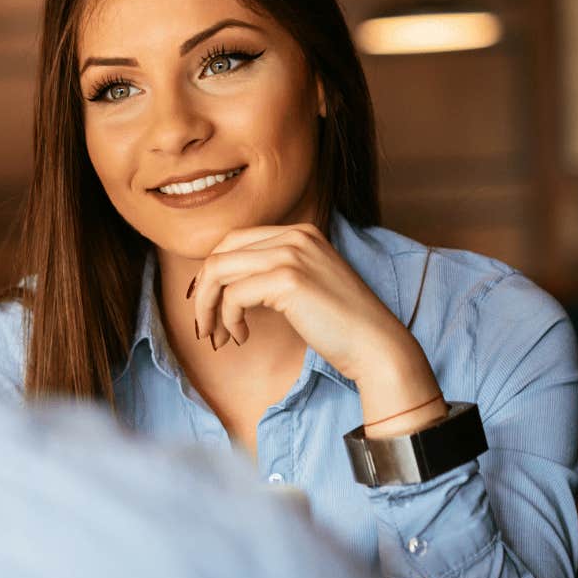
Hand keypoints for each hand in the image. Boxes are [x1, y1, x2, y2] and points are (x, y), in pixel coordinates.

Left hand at [188, 223, 441, 426]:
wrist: (375, 345)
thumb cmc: (338, 323)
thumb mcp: (303, 283)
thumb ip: (270, 271)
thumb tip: (217, 282)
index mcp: (299, 232)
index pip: (233, 241)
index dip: (210, 272)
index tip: (204, 301)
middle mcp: (294, 235)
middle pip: (220, 253)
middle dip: (202, 291)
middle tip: (204, 324)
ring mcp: (291, 254)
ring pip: (218, 272)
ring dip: (208, 308)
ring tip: (217, 335)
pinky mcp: (288, 279)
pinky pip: (233, 296)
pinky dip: (229, 320)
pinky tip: (242, 337)